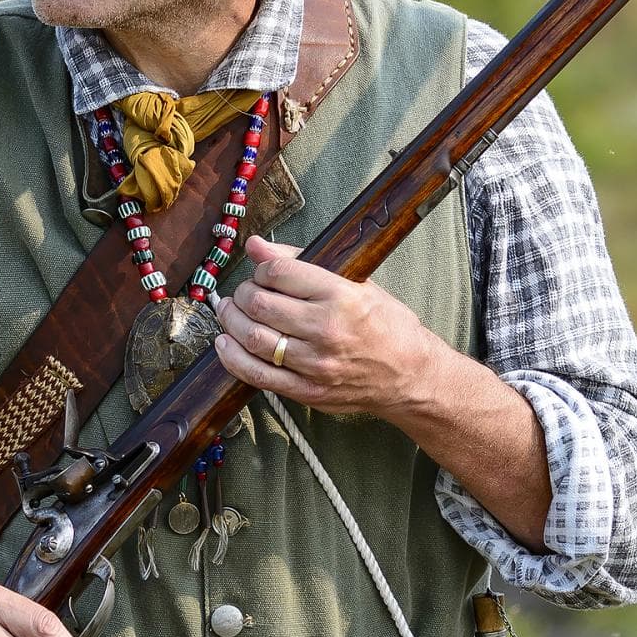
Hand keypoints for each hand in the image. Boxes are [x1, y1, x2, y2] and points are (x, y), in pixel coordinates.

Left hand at [213, 236, 440, 420]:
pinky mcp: (307, 391)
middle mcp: (326, 330)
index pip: (279, 274)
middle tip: (244, 292)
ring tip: (230, 312)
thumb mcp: (355, 283)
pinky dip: (233, 357)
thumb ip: (301, 263)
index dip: (261, 269)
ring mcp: (315, 364)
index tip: (263, 273)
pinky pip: (256, 375)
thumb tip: (256, 246)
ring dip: (232, 321)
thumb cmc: (386, 325)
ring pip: (252, 338)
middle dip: (242, 293)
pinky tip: (226, 343)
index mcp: (341, 296)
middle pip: (259, 304)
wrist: (410, 375)